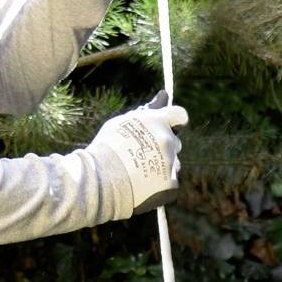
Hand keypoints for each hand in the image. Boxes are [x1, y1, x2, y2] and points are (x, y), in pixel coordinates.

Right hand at [91, 91, 186, 213]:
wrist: (101, 178)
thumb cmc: (107, 147)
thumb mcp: (124, 122)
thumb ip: (149, 110)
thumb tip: (164, 94)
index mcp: (158, 121)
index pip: (180, 115)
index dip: (175, 121)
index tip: (169, 126)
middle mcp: (167, 140)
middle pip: (175, 142)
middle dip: (164, 147)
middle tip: (142, 155)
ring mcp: (170, 162)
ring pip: (174, 163)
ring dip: (163, 166)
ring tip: (140, 173)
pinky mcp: (170, 183)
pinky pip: (171, 183)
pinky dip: (161, 185)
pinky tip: (145, 186)